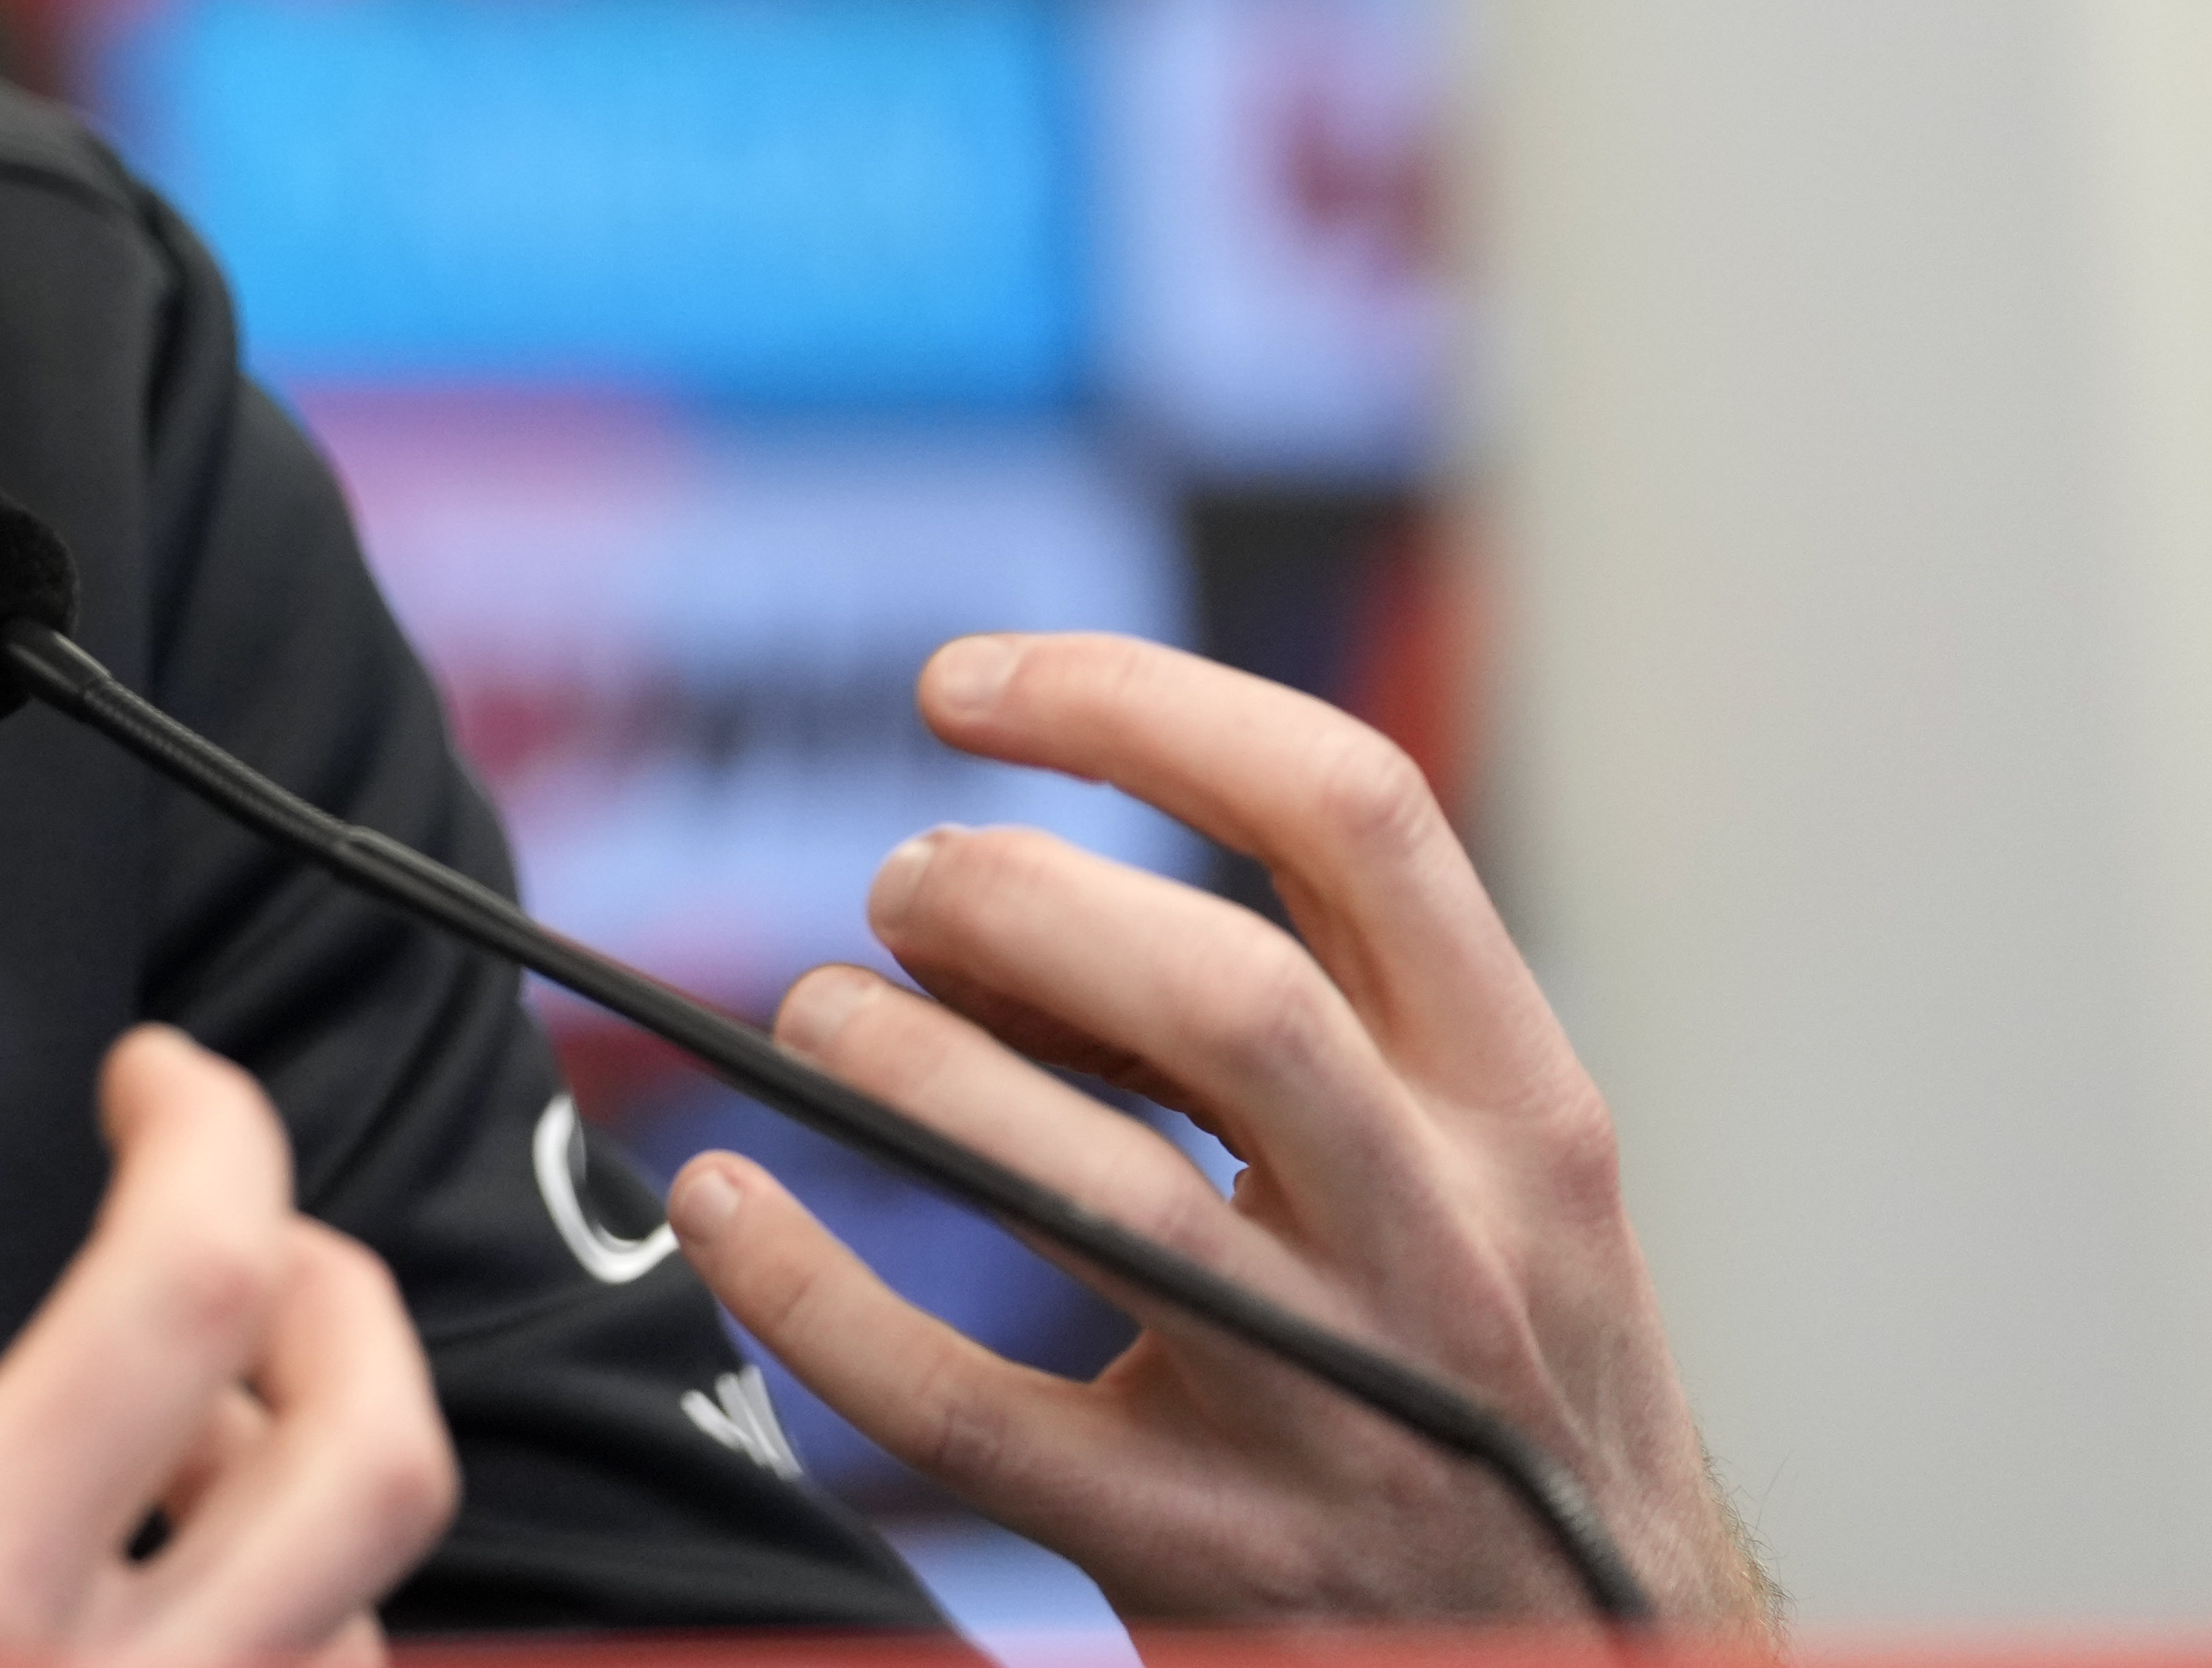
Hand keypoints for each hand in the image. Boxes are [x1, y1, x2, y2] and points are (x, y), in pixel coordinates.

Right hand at [0, 1027, 453, 1665]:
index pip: (189, 1286)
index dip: (208, 1128)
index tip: (149, 1083)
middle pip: (378, 1460)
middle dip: (341, 1292)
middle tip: (230, 1242)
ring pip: (368, 1639)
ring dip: (299, 1505)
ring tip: (169, 1456)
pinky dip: (271, 1664)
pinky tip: (138, 1627)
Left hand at [668, 632, 1768, 1630]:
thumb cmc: (1487, 1390)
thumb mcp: (1487, 1185)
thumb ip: (1323, 1028)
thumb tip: (1001, 896)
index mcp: (1522, 1108)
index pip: (1353, 813)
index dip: (1135, 705)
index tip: (960, 687)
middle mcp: (1453, 1245)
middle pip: (1226, 991)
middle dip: (1016, 900)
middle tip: (902, 891)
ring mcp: (1337, 1414)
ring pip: (1097, 1187)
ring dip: (909, 1068)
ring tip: (818, 1021)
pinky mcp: (1209, 1556)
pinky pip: (968, 1409)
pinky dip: (813, 1294)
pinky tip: (721, 1207)